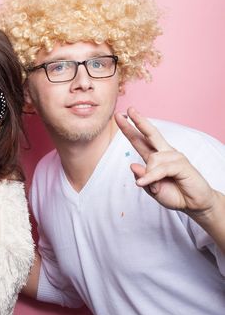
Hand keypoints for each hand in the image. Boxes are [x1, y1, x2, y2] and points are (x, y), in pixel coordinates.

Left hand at [115, 107, 218, 222]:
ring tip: (155, 187)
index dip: (130, 128)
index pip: (140, 140)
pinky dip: (151, 177)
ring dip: (149, 176)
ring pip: (152, 159)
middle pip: (150, 134)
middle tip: (128, 110)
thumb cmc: (174, 194)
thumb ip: (142, 179)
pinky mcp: (182, 164)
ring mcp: (174, 157)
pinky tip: (144, 183)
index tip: (120, 116)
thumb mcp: (151, 189)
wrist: (194, 204)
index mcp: (155, 157)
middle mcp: (164, 153)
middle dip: (138, 121)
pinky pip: (160, 169)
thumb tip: (132, 165)